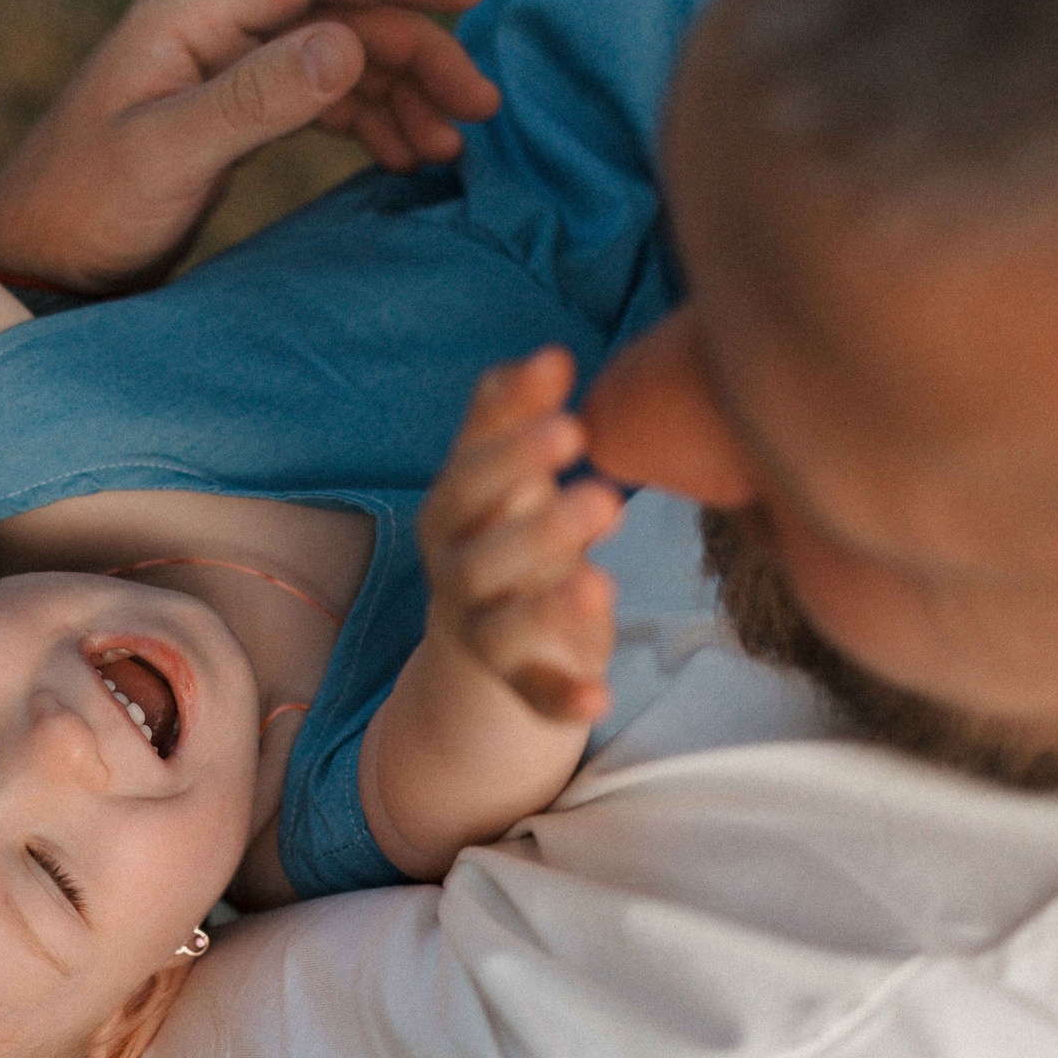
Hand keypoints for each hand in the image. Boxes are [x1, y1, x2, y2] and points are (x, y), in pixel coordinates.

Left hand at [0, 0, 500, 295]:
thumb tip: (346, 39)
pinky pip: (315, 104)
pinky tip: (406, 158)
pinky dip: (367, 124)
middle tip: (482, 108)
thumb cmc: (80, 213)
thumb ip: (255, 99)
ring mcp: (218, 77)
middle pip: (337, 16)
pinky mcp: (225, 124)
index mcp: (190, 17)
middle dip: (415, 52)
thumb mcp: (167, 155)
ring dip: (398, 95)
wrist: (30, 272)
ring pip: (334, 62)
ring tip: (451, 147)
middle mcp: (208, 33)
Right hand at [420, 350, 622, 723]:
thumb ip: (517, 416)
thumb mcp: (503, 476)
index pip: (469, 472)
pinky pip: (534, 697)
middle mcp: (456, 572)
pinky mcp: (515, 683)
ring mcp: (481, 632)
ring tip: (601, 584)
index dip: (512, 442)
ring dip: (548, 606)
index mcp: (453, 511)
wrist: (481, 647)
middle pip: (483, 553)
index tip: (571, 416)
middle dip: (538, 526)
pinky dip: (563, 701)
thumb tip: (551, 356)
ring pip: (502, 625)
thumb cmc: (506, 532)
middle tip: (604, 496)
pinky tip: (600, 697)